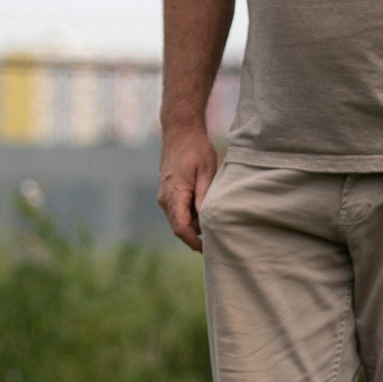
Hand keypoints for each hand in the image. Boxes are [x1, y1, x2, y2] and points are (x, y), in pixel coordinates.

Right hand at [158, 126, 222, 252]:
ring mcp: (164, 196)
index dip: (193, 242)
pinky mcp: (168, 194)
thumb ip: (204, 196)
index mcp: (174, 193)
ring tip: (215, 222)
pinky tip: (206, 210)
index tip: (208, 249)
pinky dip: (191, 216)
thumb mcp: (207, 171)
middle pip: (179, 228)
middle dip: (196, 236)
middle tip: (218, 239)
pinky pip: (178, 212)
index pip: (180, 227)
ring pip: (179, 221)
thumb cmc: (196, 148)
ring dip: (194, 225)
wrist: (180, 131)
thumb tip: (205, 220)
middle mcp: (165, 198)